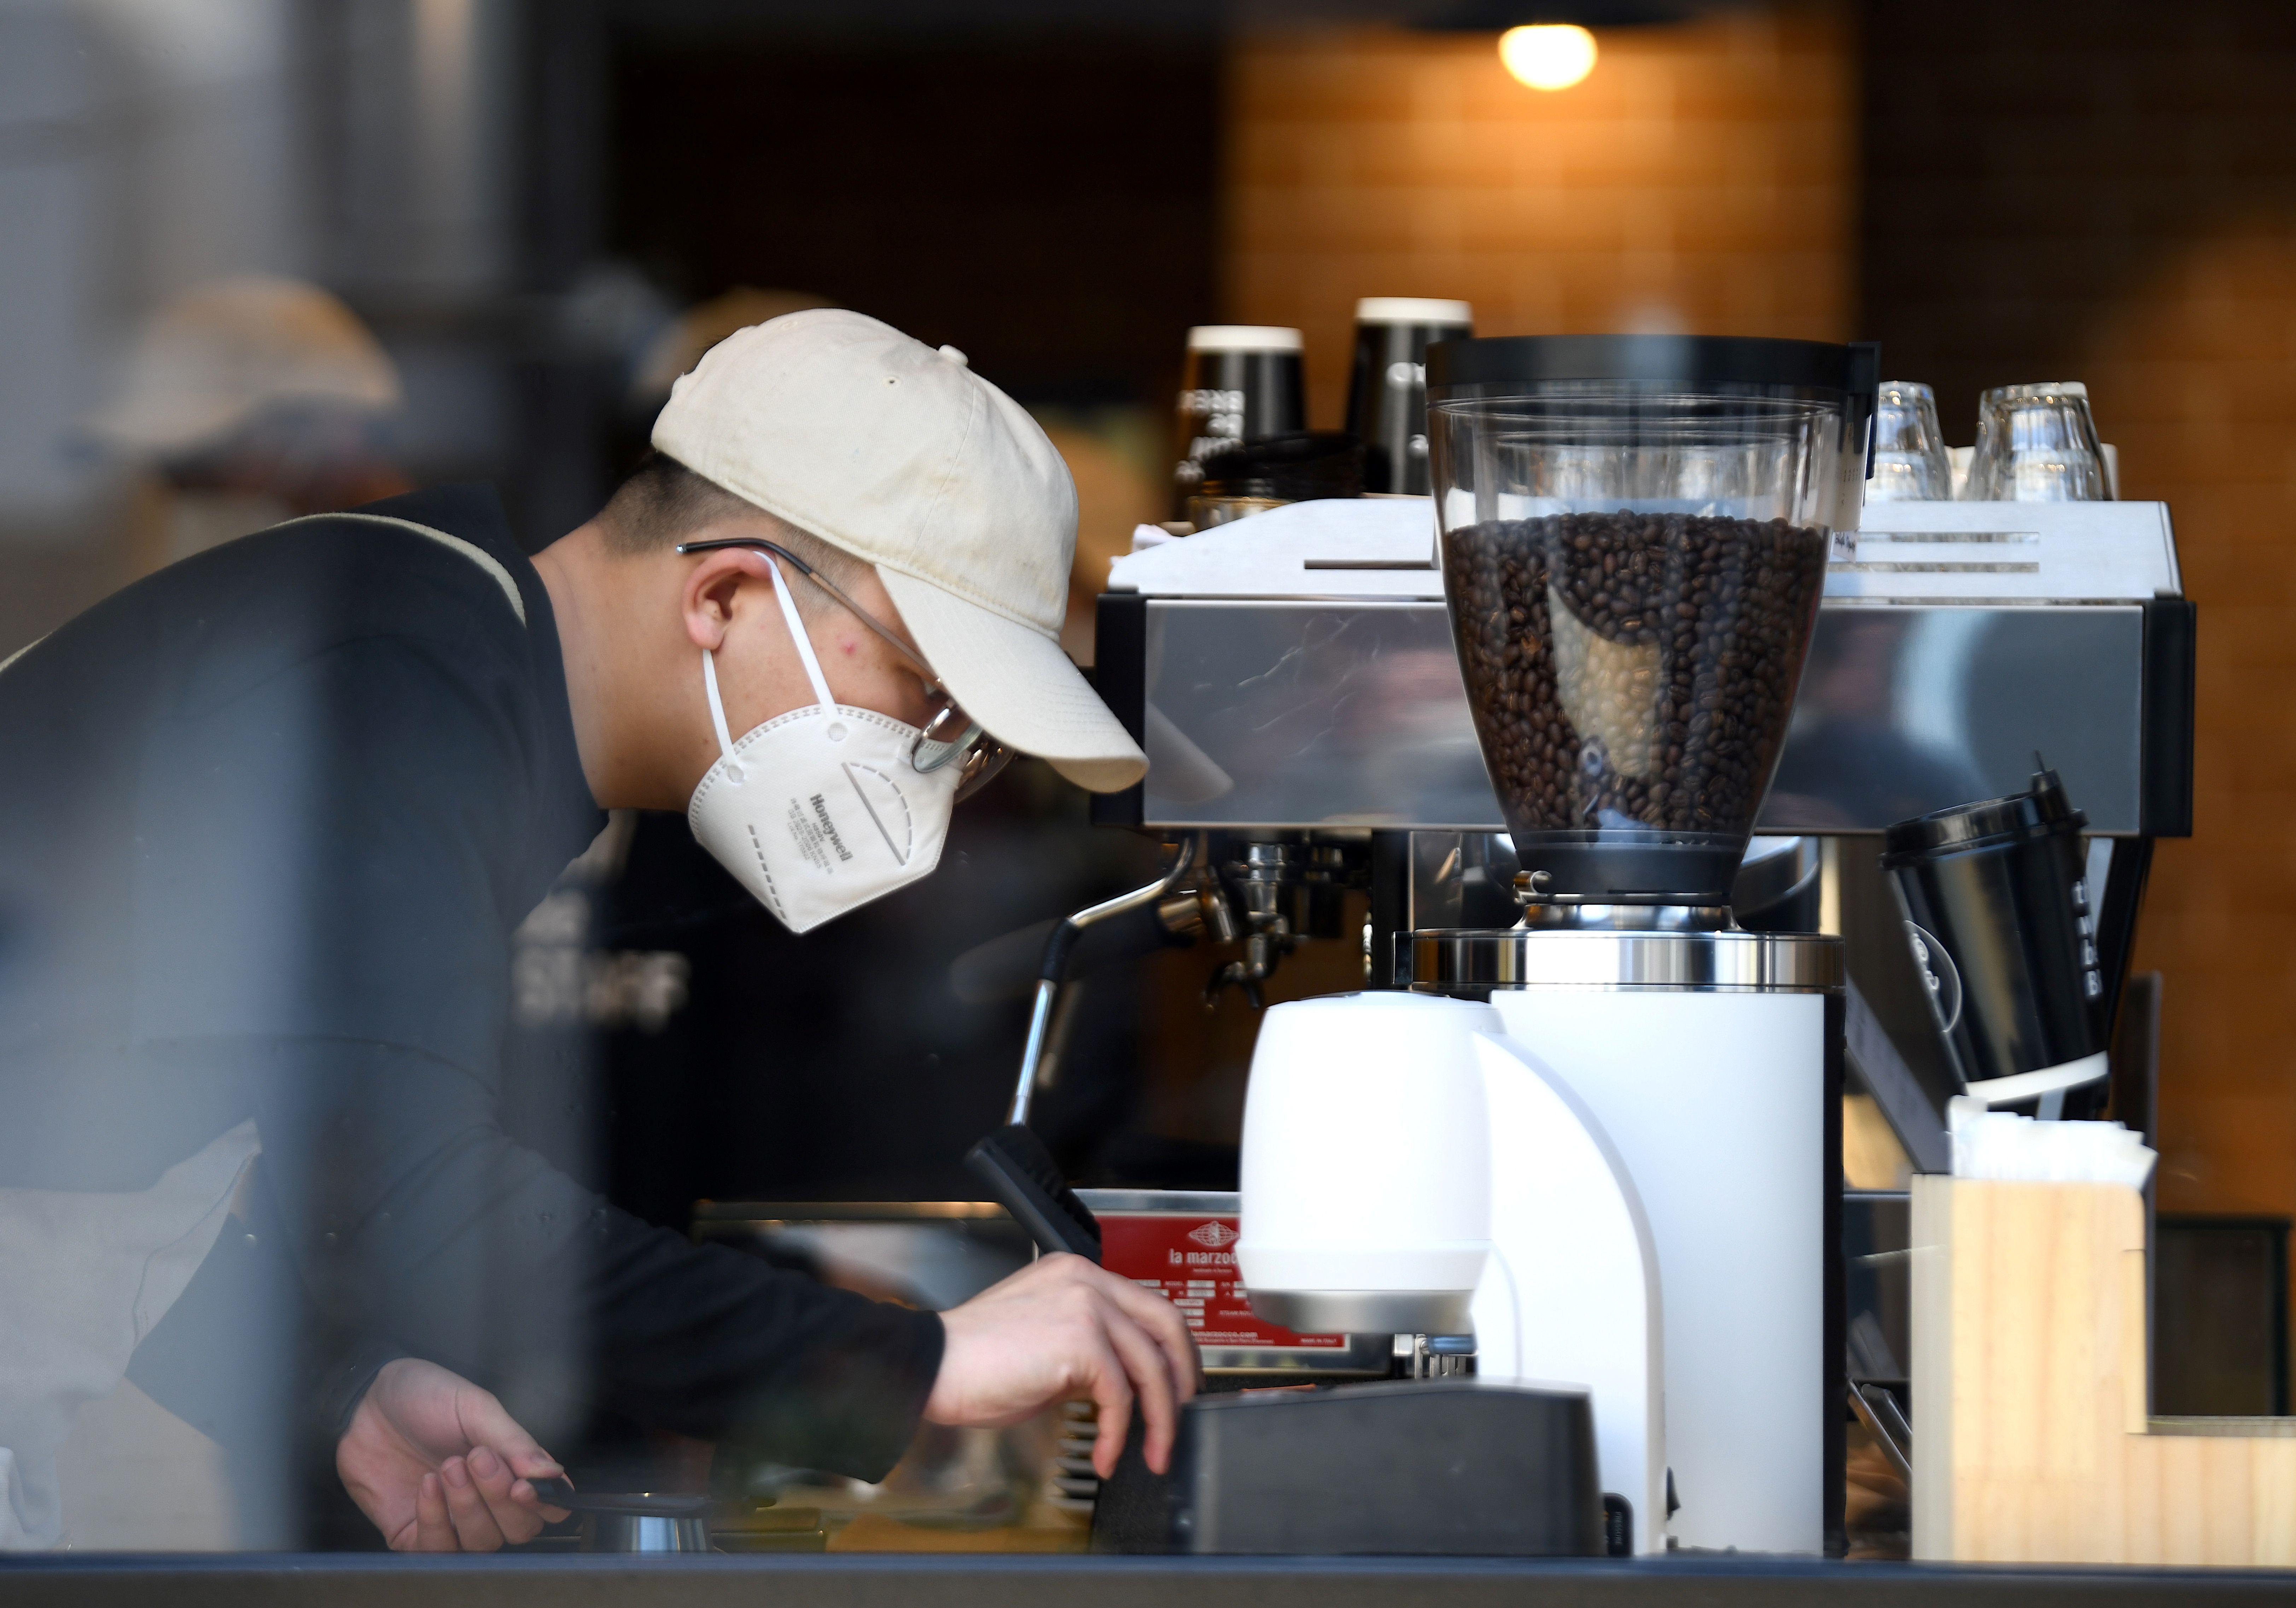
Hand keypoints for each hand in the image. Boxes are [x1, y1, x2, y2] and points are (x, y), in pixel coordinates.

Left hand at [335, 1358, 570, 1550]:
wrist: (365, 1402)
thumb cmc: (425, 1396)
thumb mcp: (474, 1406)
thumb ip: (514, 1441)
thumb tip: (551, 1473)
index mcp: (511, 1467)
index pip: (548, 1505)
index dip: (546, 1506)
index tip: (524, 1486)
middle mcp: (488, 1500)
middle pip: (519, 1530)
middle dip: (499, 1499)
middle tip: (477, 1458)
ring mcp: (452, 1520)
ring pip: (481, 1544)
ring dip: (467, 1507)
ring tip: (447, 1466)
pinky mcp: (415, 1534)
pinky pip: (436, 1549)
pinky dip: (435, 1518)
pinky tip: (427, 1485)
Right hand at [925, 1253, 1198, 1476]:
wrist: (935, 1367)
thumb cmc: (976, 1361)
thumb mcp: (1044, 1343)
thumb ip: (1086, 1349)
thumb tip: (1118, 1383)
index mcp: (1077, 1274)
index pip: (1146, 1306)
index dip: (1170, 1350)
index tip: (1176, 1384)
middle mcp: (1087, 1280)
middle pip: (1165, 1325)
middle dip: (1183, 1377)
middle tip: (1183, 1417)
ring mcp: (1086, 1305)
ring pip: (1150, 1364)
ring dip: (1159, 1418)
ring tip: (1153, 1453)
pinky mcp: (1081, 1340)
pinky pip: (1120, 1394)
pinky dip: (1119, 1433)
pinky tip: (1107, 1454)